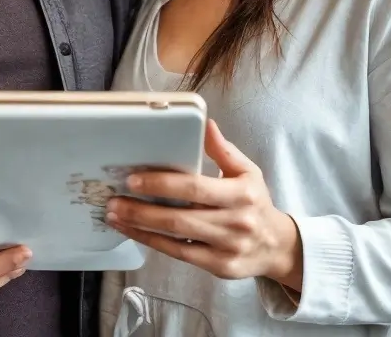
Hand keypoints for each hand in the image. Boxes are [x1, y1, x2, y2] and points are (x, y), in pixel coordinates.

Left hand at [107, 120, 302, 287]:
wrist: (277, 246)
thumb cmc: (255, 204)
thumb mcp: (248, 172)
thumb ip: (224, 150)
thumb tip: (205, 124)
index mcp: (241, 193)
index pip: (195, 188)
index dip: (162, 184)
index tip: (134, 179)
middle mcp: (235, 222)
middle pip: (179, 217)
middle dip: (141, 209)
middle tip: (114, 199)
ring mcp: (226, 247)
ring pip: (175, 237)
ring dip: (140, 226)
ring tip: (115, 215)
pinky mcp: (218, 267)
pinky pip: (178, 253)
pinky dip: (152, 242)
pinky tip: (134, 232)